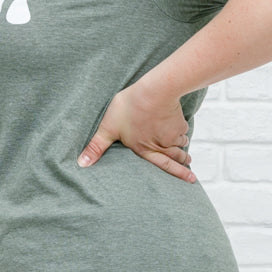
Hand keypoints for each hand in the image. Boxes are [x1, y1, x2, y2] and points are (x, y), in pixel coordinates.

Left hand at [77, 81, 195, 181]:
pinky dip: (183, 131)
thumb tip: (81, 164)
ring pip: (180, 144)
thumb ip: (96, 147)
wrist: (154, 92)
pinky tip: (182, 130)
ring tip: (186, 153)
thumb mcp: (107, 128)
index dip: (175, 174)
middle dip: (182, 164)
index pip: (162, 166)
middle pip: (175, 157)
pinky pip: (183, 129)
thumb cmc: (129, 108)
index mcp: (144, 149)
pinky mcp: (178, 120)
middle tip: (190, 169)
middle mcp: (161, 145)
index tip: (189, 180)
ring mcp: (172, 133)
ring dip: (183, 149)